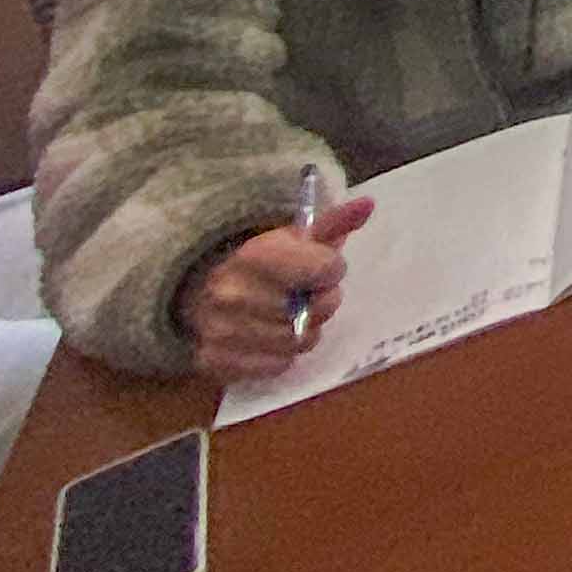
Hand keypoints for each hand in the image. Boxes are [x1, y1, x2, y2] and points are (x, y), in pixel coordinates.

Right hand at [181, 194, 373, 384]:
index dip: (332, 270)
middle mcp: (231, 293)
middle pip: (314, 311)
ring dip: (304, 332)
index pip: (325, 269)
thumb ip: (334, 223)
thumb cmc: (264, 264)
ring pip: (298, 342)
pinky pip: (277, 366)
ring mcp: (219, 330)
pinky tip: (269, 339)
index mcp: (253, 255)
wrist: (203, 293)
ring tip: (290, 317)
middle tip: (307, 297)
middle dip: (321, 304)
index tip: (323, 269)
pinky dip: (281, 356)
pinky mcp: (214, 362)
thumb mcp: (296, 238)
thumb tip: (368, 204)